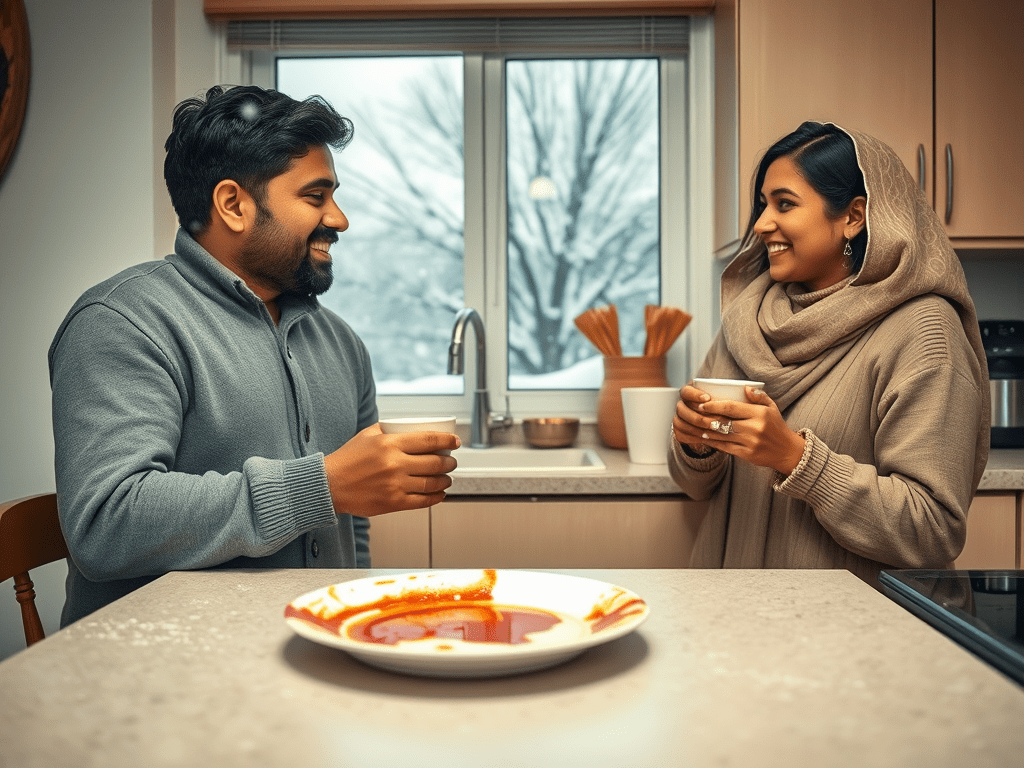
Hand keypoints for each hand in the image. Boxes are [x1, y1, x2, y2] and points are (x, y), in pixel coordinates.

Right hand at [323, 423, 460, 515]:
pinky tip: (439, 494)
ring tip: (447, 478)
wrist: (330, 485)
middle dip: (450, 462)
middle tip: (452, 461)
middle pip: (435, 462)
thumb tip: (411, 427)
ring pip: (432, 483)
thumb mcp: (367, 435)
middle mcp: (395, 464)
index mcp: (390, 444)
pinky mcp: (393, 503)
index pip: (429, 440)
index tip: (455, 442)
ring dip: (445, 480)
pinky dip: (436, 497)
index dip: (447, 440)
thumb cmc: (347, 459)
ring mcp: (395, 485)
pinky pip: (423, 501)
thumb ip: (389, 429)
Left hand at [672, 385, 804, 474]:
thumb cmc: (776, 426)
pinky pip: (724, 447)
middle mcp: (754, 429)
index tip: (702, 403)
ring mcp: (750, 443)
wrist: (787, 451)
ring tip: (694, 424)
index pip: (732, 407)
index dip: (714, 405)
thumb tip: (744, 388)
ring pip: (721, 435)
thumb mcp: (772, 407)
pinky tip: (703, 436)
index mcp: (760, 414)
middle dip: (706, 417)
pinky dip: (712, 441)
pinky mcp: (746, 455)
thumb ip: (759, 396)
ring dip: (705, 430)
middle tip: (693, 412)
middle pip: (724, 421)